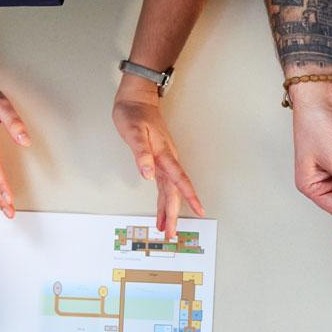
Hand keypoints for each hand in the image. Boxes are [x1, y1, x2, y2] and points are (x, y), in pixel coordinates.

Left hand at [113, 80, 204, 238]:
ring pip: (169, 190)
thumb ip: (140, 153)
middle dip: (173, 213)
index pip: (179, 179)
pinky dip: (163, 199)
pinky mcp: (159, 160)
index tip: (198, 211)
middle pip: (174, 191)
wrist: (137, 98)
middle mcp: (167, 159)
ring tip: (165, 228)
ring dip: (168, 209)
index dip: (188, 196)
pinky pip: (164, 184)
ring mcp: (165, 160)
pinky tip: (161, 209)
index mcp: (164, 154)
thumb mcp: (133, 132)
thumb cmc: (134, 113)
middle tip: (170, 233)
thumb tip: (147, 174)